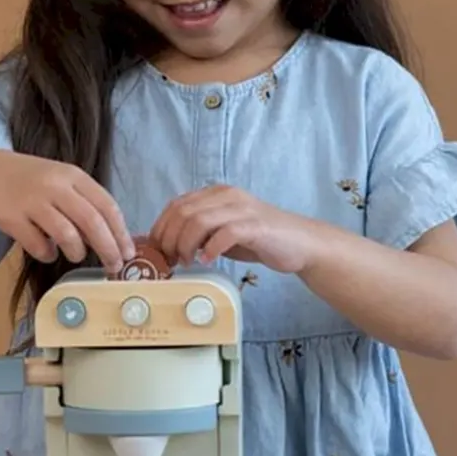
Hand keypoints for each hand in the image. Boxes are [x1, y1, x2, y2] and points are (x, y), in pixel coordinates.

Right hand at [0, 150, 135, 272]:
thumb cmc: (37, 183)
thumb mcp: (65, 183)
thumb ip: (87, 205)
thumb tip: (114, 240)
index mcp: (74, 176)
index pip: (107, 205)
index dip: (121, 232)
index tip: (129, 253)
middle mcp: (56, 186)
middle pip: (92, 222)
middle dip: (108, 248)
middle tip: (114, 267)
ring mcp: (33, 201)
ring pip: (67, 234)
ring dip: (77, 252)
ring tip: (77, 255)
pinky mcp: (12, 218)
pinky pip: (38, 245)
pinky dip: (48, 254)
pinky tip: (48, 252)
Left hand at [149, 184, 320, 273]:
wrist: (299, 243)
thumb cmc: (259, 239)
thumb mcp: (222, 231)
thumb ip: (199, 232)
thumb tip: (167, 245)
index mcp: (216, 194)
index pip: (176, 205)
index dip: (160, 228)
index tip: (157, 251)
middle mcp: (226, 196)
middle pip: (183, 212)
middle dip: (169, 239)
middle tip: (170, 260)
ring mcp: (241, 209)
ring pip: (198, 221)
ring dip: (185, 245)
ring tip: (187, 262)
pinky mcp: (255, 226)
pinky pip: (224, 234)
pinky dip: (210, 249)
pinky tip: (207, 261)